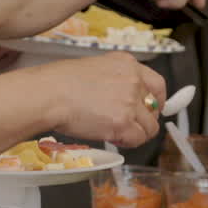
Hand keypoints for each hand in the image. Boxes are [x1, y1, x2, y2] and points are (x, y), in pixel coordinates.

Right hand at [44, 52, 165, 147]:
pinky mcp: (123, 122)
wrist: (49, 94)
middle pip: (154, 108)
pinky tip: (112, 138)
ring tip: (116, 133)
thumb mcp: (96, 69)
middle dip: (144, 120)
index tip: (152, 110)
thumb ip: (117, 80)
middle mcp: (133, 81)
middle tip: (129, 126)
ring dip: (136, 134)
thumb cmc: (61, 83)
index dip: (157, 101)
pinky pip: (137, 139)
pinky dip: (127, 143)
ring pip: (149, 127)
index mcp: (127, 64)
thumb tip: (127, 99)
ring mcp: (130, 102)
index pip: (158, 84)